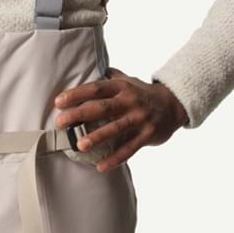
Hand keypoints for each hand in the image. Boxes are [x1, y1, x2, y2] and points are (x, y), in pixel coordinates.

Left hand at [53, 68, 187, 172]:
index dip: (77, 94)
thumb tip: (92, 65)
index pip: (96, 88)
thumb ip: (110, 76)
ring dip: (97, 137)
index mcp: (122, 87)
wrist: (174, 105)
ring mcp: (140, 118)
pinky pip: (129, 148)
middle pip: (102, 107)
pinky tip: (101, 167)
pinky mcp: (147, 135)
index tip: (59, 101)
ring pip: (116, 128)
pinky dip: (115, 158)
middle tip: (60, 122)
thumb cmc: (143, 93)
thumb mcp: (128, 80)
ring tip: (80, 145)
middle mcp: (130, 101)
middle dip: (79, 114)